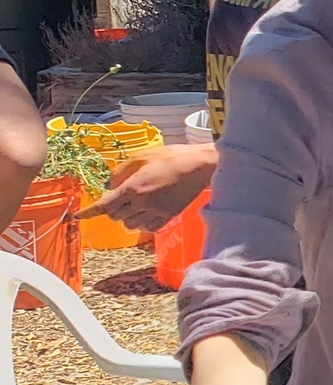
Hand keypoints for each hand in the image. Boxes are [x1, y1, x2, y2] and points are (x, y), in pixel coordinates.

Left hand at [88, 143, 219, 232]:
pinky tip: (146, 211)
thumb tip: (108, 184)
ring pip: (130, 224)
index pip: (104, 204)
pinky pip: (146, 228)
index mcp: (133, 187)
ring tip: (135, 204)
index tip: (77, 216)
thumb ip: (120, 171)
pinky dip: (141, 222)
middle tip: (120, 197)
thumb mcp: (142, 156)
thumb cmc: (172, 156)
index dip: (89, 212)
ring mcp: (156, 212)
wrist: (201, 166)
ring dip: (126, 217)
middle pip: (115, 216)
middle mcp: (142, 203)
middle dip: (112, 209)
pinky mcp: (168, 217)